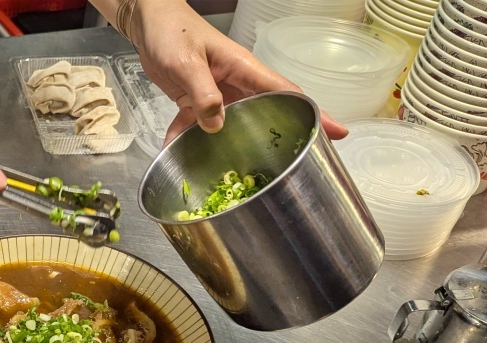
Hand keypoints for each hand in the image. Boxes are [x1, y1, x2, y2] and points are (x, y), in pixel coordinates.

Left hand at [127, 0, 348, 144]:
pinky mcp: (196, 100)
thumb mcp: (187, 62)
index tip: (337, 132)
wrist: (148, 24)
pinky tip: (173, 152)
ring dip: (225, 147)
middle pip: (265, 114)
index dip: (314, 112)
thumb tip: (217, 125)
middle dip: (277, 138)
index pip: (287, 91)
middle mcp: (236, 83)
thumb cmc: (172, 32)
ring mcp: (217, 93)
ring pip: (229, 125)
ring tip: (230, 175)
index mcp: (244, 69)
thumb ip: (203, 93)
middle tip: (290, 166)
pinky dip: (184, 138)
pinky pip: (194, 125)